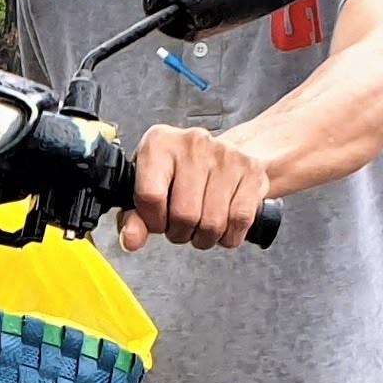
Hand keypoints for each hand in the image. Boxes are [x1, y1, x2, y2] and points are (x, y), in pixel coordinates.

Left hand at [124, 125, 272, 251]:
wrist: (226, 156)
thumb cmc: (180, 175)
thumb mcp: (147, 189)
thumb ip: (133, 217)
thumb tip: (131, 239)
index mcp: (159, 143)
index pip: (150, 196)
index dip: (153, 221)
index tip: (158, 220)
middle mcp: (193, 143)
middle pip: (184, 215)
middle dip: (180, 232)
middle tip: (181, 224)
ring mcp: (226, 155)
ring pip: (212, 223)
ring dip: (204, 236)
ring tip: (200, 223)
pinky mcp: (251, 171)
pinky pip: (238, 222)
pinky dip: (228, 236)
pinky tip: (222, 224)